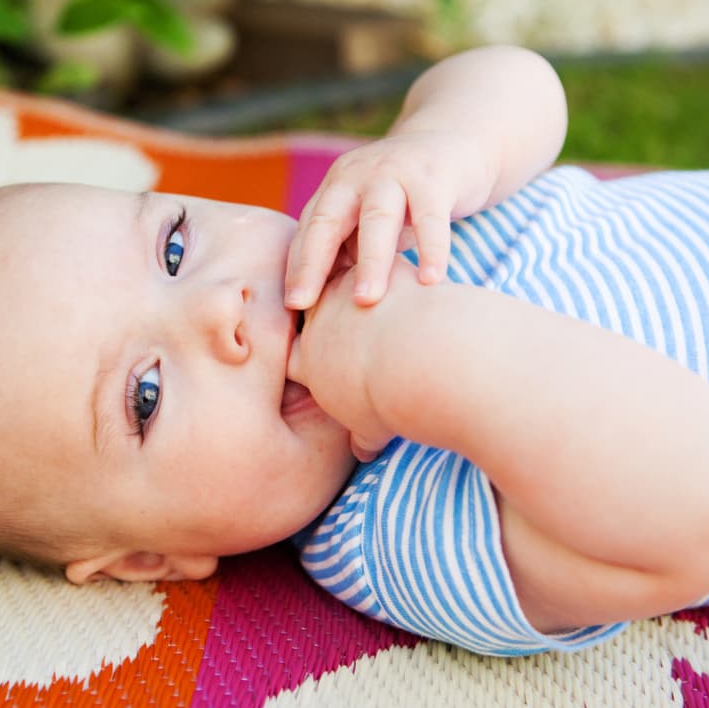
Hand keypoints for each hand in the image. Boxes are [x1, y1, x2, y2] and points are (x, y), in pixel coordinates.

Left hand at [284, 130, 493, 309]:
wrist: (452, 141)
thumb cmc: (402, 195)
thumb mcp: (367, 215)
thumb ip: (348, 246)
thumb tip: (325, 302)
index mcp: (335, 188)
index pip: (308, 230)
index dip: (297, 267)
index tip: (291, 306)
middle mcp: (356, 176)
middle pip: (328, 222)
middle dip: (313, 264)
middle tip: (304, 305)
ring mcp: (394, 173)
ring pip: (377, 219)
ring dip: (370, 261)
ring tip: (366, 299)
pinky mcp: (434, 178)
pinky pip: (431, 218)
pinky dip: (431, 249)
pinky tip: (430, 280)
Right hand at [288, 258, 414, 460]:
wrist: (418, 361)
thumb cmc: (393, 403)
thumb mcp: (372, 429)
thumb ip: (363, 438)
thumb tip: (364, 453)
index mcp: (308, 358)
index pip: (290, 350)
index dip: (293, 348)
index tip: (298, 351)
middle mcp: (320, 317)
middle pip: (306, 300)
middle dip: (306, 294)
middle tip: (309, 291)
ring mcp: (349, 286)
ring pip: (337, 270)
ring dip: (342, 266)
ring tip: (349, 261)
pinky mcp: (384, 265)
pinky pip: (380, 255)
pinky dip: (386, 257)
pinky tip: (396, 253)